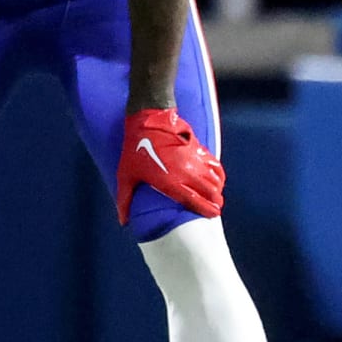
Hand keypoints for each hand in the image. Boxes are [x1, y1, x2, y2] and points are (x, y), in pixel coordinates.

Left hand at [116, 107, 223, 224]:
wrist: (148, 120)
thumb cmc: (135, 148)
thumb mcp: (125, 175)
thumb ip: (125, 199)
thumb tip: (123, 220)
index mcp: (170, 182)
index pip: (194, 200)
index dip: (206, 209)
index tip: (214, 215)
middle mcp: (186, 172)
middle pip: (210, 191)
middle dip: (216, 201)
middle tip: (216, 207)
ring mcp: (194, 160)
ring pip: (214, 178)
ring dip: (218, 188)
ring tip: (217, 195)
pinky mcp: (198, 149)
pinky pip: (214, 164)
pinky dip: (219, 173)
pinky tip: (218, 178)